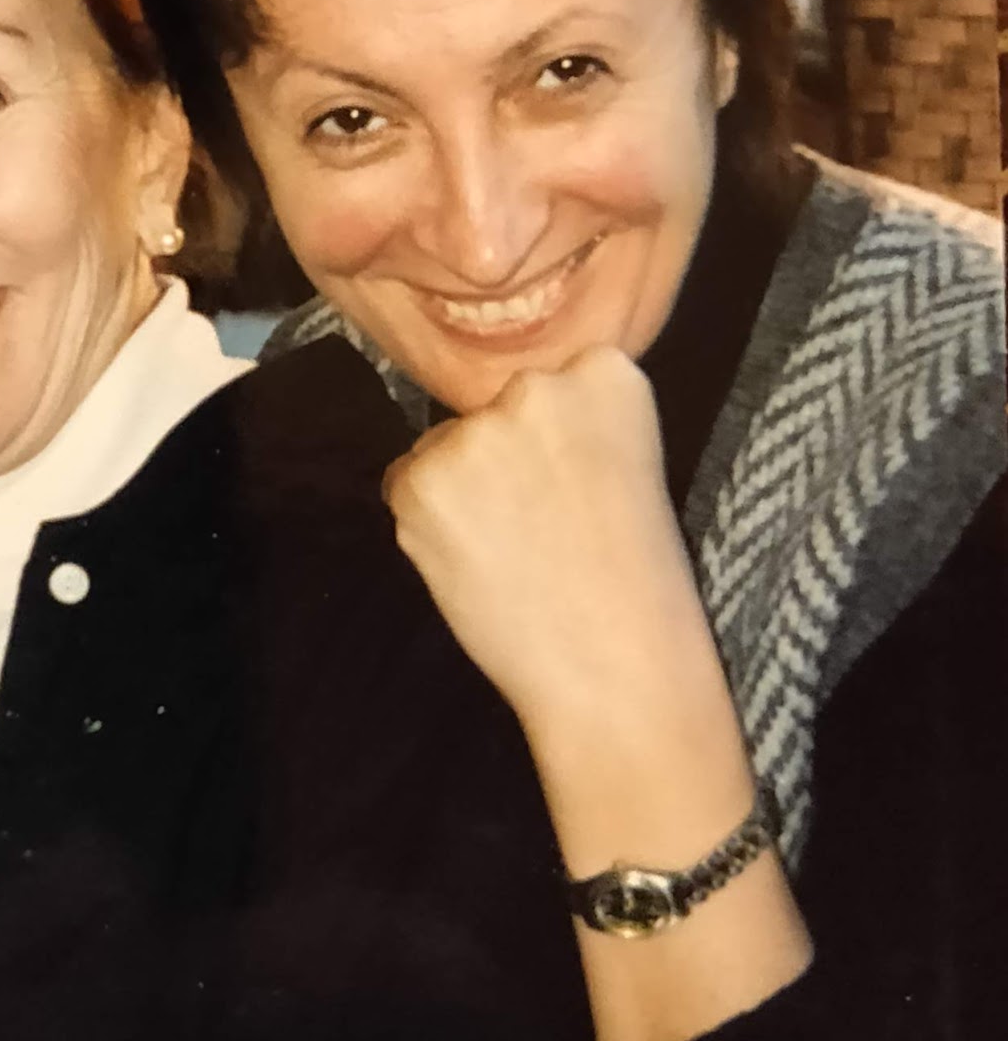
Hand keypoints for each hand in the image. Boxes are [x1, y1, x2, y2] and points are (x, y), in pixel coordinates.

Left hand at [382, 346, 720, 757]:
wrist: (616, 665)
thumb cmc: (634, 580)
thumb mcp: (628, 466)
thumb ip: (569, 425)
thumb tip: (497, 417)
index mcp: (605, 374)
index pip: (548, 379)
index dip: (550, 438)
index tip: (574, 479)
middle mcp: (535, 387)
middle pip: (486, 409)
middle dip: (498, 457)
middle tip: (540, 523)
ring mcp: (473, 433)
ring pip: (442, 448)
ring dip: (459, 491)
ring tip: (514, 552)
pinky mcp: (420, 481)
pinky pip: (405, 487)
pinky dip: (426, 524)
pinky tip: (477, 563)